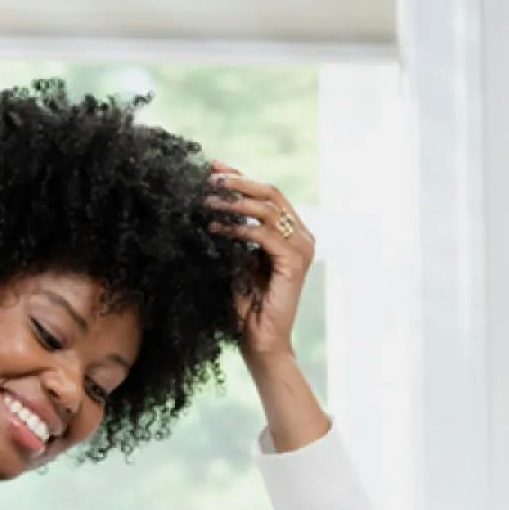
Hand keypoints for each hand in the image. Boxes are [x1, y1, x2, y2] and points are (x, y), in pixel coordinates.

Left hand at [204, 158, 316, 362]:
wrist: (259, 341)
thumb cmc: (246, 306)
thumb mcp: (236, 260)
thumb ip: (233, 234)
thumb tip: (211, 204)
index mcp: (291, 233)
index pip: (266, 195)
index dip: (240, 177)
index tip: (212, 167)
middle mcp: (301, 237)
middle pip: (270, 194)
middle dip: (237, 182)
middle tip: (209, 178)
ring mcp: (301, 248)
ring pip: (267, 209)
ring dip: (234, 202)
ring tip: (207, 201)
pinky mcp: (294, 263)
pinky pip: (264, 235)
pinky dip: (238, 228)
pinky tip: (216, 228)